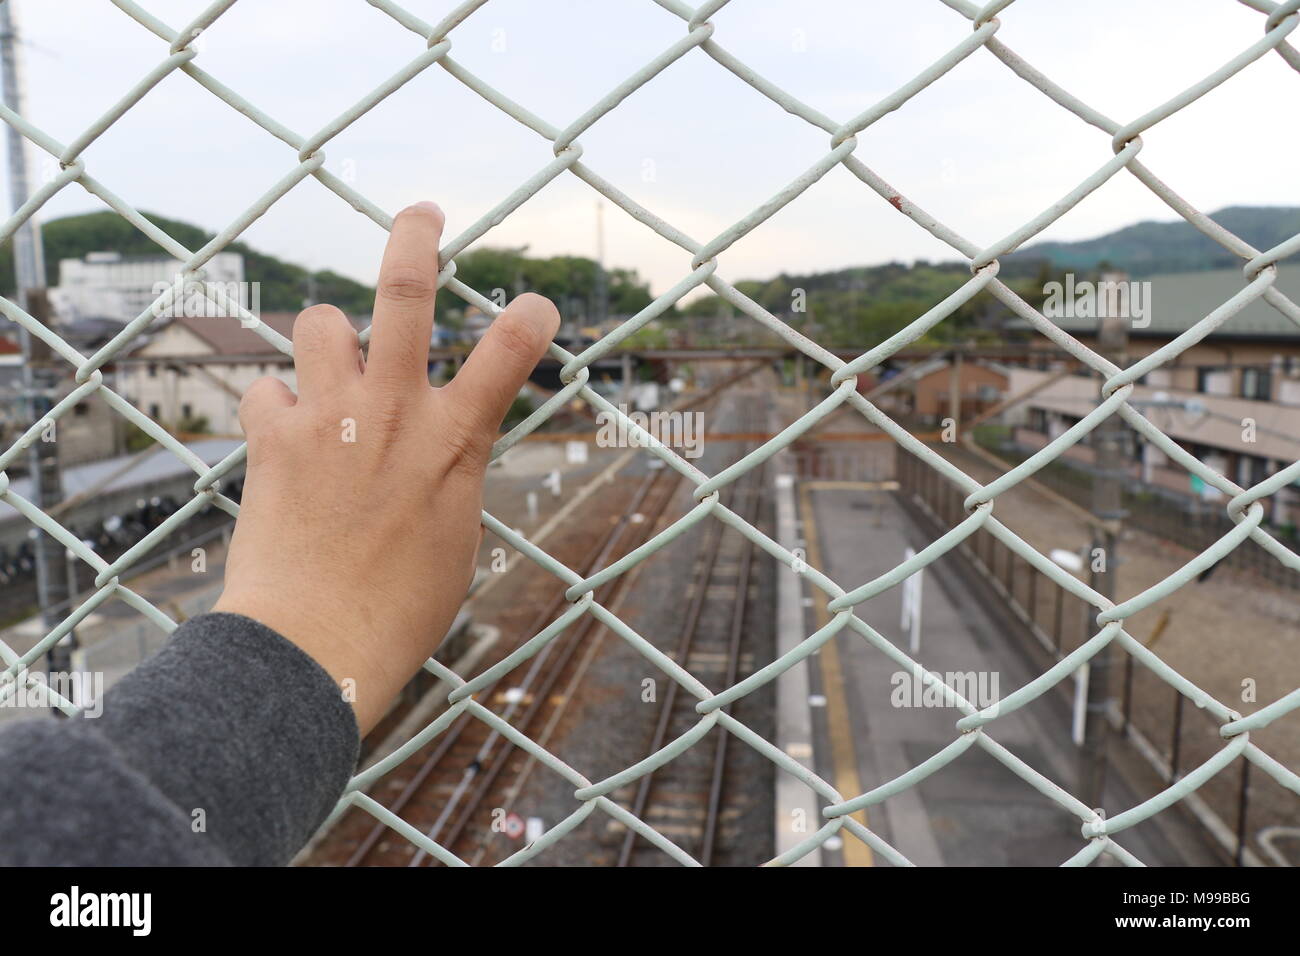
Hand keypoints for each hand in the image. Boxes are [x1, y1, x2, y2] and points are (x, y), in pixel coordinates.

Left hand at [214, 201, 559, 733]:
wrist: (314, 642)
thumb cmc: (401, 609)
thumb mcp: (455, 537)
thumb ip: (450, 475)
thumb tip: (442, 452)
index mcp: (453, 442)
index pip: (509, 352)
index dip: (530, 316)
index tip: (537, 305)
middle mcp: (392, 412)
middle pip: (405, 292)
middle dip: (415, 235)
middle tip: (421, 212)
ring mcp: (328, 417)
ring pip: (319, 321)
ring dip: (329, 336)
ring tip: (332, 367)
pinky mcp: (272, 440)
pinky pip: (265, 390)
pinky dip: (277, 407)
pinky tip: (284, 437)